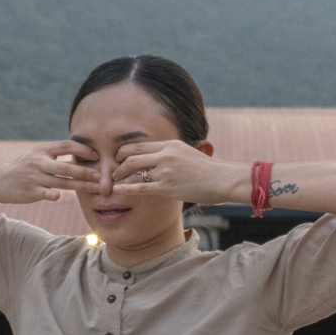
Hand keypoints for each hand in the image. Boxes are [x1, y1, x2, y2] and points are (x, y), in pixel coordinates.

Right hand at [0, 145, 95, 204]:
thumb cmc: (23, 168)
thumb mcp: (37, 156)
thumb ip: (55, 154)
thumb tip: (79, 151)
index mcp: (42, 151)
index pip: (66, 146)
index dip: (82, 149)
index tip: (96, 155)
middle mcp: (39, 162)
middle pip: (66, 166)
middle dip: (85, 171)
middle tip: (100, 175)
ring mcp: (35, 178)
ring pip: (61, 182)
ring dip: (80, 185)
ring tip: (94, 188)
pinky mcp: (30, 191)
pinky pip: (44, 193)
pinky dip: (52, 195)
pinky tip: (59, 197)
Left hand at [110, 139, 238, 201]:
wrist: (223, 180)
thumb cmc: (208, 170)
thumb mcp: (189, 154)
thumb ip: (173, 154)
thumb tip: (162, 157)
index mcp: (170, 145)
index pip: (139, 145)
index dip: (124, 152)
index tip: (118, 159)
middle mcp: (166, 155)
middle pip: (132, 156)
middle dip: (118, 165)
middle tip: (112, 172)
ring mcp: (166, 171)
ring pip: (134, 171)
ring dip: (120, 177)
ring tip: (113, 183)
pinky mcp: (168, 186)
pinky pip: (141, 187)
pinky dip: (127, 188)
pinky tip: (118, 190)